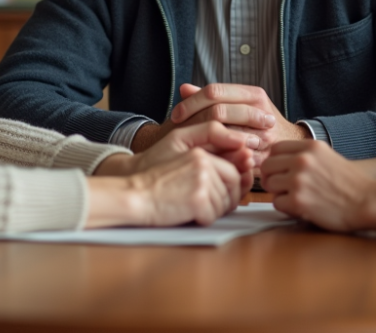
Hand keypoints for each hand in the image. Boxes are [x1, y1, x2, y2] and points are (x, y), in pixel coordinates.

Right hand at [131, 148, 245, 226]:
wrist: (134, 195)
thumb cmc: (156, 182)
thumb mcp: (181, 161)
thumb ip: (210, 163)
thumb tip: (241, 174)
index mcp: (201, 153)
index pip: (233, 173)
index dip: (231, 189)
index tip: (224, 198)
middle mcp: (204, 164)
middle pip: (233, 189)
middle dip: (226, 202)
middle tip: (210, 208)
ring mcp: (202, 181)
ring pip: (224, 204)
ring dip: (212, 213)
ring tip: (191, 210)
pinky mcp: (197, 200)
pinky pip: (212, 217)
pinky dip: (202, 221)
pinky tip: (187, 215)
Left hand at [170, 83, 306, 164]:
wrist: (289, 143)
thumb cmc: (258, 122)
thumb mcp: (239, 104)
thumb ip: (212, 98)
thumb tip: (184, 88)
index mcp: (254, 95)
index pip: (215, 92)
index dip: (192, 102)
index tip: (176, 114)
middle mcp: (262, 111)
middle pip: (218, 111)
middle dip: (193, 120)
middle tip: (178, 129)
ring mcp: (265, 135)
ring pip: (225, 135)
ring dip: (204, 140)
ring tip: (187, 143)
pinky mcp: (265, 156)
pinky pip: (234, 157)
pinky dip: (218, 157)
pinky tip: (204, 157)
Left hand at [260, 141, 373, 231]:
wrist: (367, 201)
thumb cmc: (349, 183)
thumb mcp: (327, 156)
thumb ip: (304, 154)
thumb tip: (278, 159)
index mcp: (310, 147)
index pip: (275, 148)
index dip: (274, 161)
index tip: (279, 170)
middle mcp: (302, 160)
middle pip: (267, 166)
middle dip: (271, 177)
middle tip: (282, 187)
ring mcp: (299, 180)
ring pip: (270, 185)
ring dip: (279, 193)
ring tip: (296, 197)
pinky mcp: (298, 201)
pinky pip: (277, 203)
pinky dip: (286, 207)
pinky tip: (300, 207)